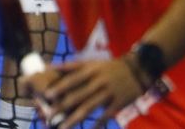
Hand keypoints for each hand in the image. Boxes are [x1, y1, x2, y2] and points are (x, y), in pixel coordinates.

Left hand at [28, 57, 146, 128]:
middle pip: (78, 95)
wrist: (138, 68)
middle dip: (62, 106)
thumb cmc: (109, 67)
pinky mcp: (118, 102)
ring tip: (62, 128)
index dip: (60, 86)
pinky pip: (105, 116)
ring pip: (89, 108)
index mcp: (91, 69)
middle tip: (49, 116)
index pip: (73, 78)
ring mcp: (109, 92)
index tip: (46, 94)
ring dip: (74, 119)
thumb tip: (50, 67)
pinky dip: (97, 124)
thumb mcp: (92, 62)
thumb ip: (72, 66)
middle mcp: (99, 81)